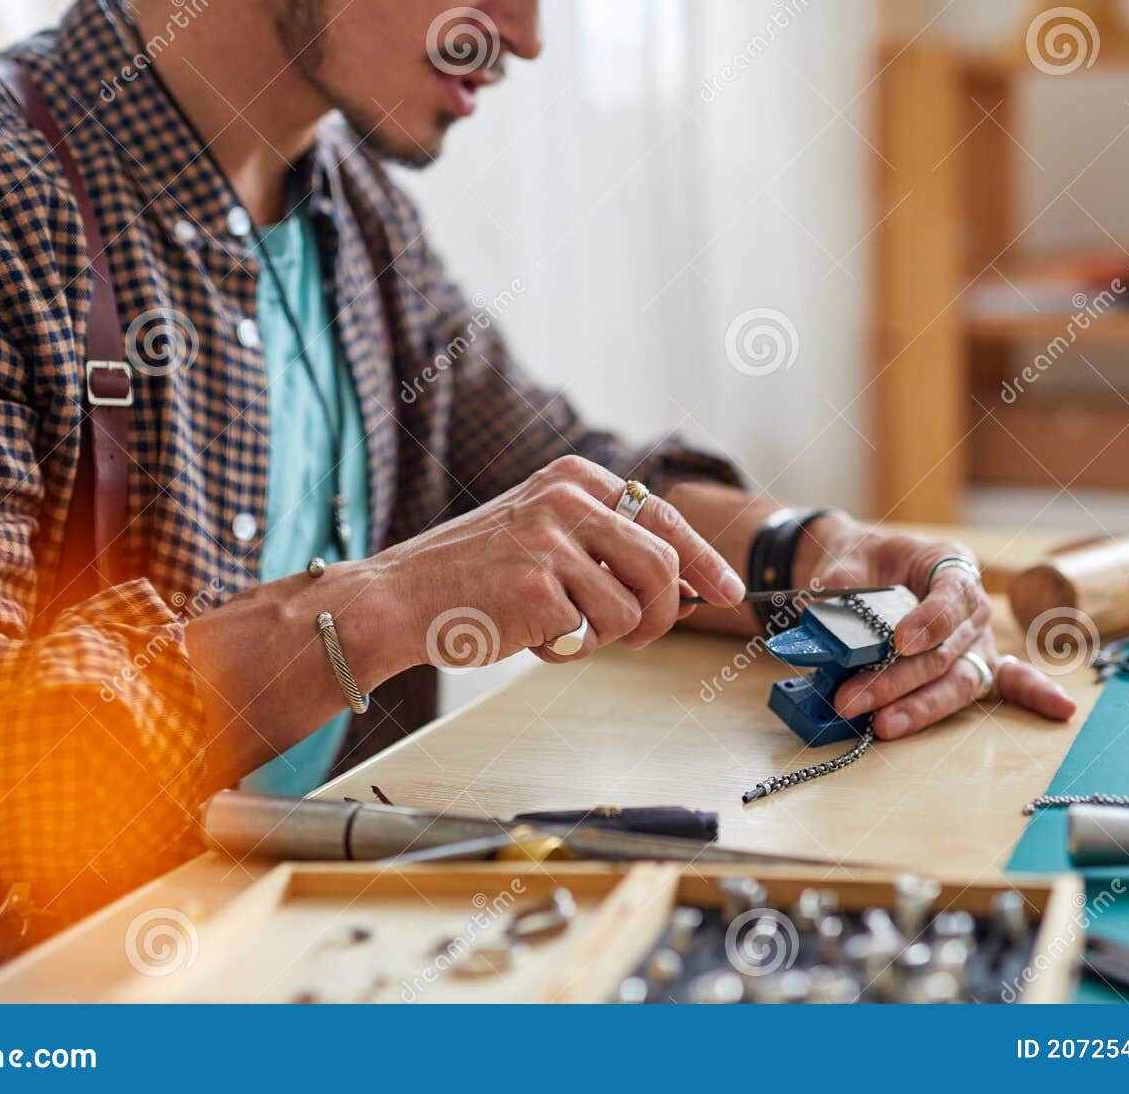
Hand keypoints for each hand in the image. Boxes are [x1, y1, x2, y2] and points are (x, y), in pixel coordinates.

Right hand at [358, 456, 744, 673]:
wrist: (399, 596)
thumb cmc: (474, 573)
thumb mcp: (542, 529)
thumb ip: (604, 543)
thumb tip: (686, 582)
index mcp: (575, 478)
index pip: (664, 517)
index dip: (705, 560)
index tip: (729, 591)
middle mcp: (568, 500)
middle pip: (663, 568)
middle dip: (662, 615)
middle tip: (634, 636)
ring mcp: (552, 542)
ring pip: (633, 611)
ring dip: (605, 636)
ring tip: (558, 625)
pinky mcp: (538, 588)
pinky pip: (591, 637)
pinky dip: (566, 649)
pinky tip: (526, 633)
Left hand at [794, 518, 1075, 738]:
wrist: (863, 567)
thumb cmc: (861, 563)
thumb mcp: (844, 564)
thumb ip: (839, 592)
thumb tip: (826, 627)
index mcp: (947, 563)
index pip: (949, 594)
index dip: (929, 620)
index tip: (899, 641)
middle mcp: (972, 604)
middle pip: (944, 650)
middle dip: (896, 680)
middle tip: (851, 698)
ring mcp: (977, 640)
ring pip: (958, 679)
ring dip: (920, 707)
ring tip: (883, 725)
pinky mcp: (973, 666)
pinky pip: (1008, 682)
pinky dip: (1033, 695)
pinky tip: (1059, 709)